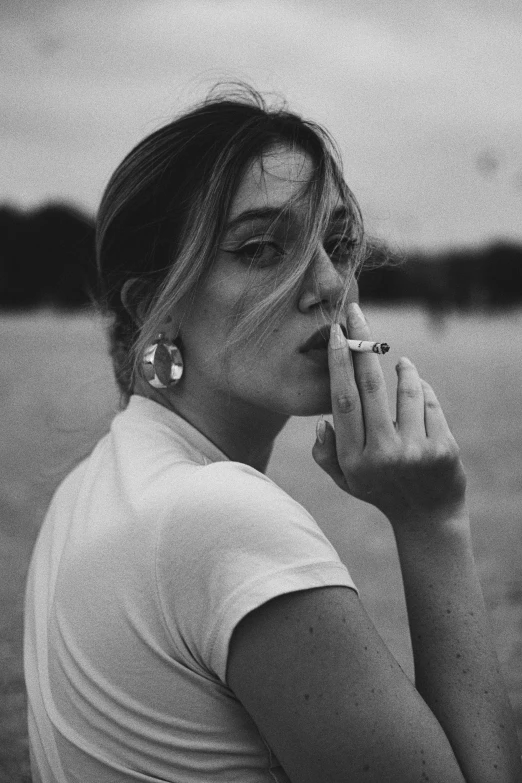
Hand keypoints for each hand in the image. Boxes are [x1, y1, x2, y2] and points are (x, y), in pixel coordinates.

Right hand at [312, 303, 467, 534]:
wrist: (428, 518)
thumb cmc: (380, 490)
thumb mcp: (346, 479)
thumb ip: (326, 452)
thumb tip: (322, 419)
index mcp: (353, 458)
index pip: (343, 400)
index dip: (339, 363)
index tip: (336, 333)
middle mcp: (382, 454)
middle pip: (370, 385)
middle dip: (362, 343)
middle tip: (357, 313)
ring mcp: (415, 451)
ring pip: (405, 389)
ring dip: (403, 369)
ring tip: (399, 364)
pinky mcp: (443, 448)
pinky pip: (429, 402)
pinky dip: (422, 389)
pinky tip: (417, 389)